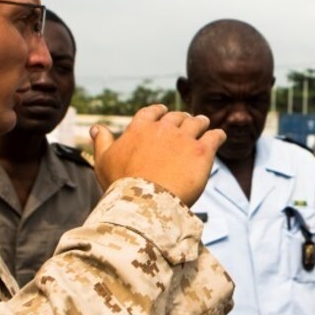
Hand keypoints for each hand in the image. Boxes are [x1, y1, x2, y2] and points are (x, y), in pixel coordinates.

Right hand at [91, 104, 225, 204]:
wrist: (145, 202)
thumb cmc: (121, 185)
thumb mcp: (104, 162)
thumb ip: (102, 142)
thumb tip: (95, 128)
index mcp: (140, 127)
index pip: (152, 112)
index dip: (159, 111)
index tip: (163, 113)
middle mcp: (164, 128)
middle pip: (177, 117)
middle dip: (182, 118)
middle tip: (187, 122)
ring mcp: (184, 138)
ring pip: (197, 122)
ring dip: (201, 122)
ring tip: (205, 124)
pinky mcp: (202, 151)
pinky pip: (214, 136)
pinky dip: (218, 136)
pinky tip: (219, 138)